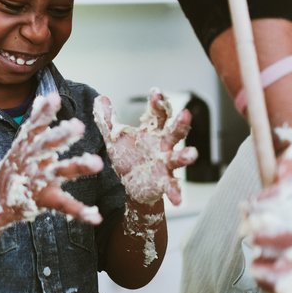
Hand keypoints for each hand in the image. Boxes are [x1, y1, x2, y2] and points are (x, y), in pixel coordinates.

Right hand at [0, 93, 103, 227]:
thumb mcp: (23, 143)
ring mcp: (38, 180)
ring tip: (97, 164)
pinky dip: (81, 212)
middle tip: (78, 126)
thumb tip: (45, 96)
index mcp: (27, 145)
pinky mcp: (45, 199)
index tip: (54, 97)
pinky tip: (96, 217)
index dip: (43, 112)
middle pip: (47, 146)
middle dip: (62, 136)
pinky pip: (65, 205)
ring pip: (60, 172)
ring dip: (78, 167)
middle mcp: (31, 161)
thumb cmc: (15, 167)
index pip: (34, 125)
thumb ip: (37, 121)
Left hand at [93, 88, 197, 204]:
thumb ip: (107, 119)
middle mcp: (164, 145)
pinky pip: (171, 187)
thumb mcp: (115, 138)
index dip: (158, 102)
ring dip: (186, 156)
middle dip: (181, 124)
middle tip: (186, 114)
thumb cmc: (129, 156)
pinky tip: (178, 200)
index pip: (158, 113)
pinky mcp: (164, 182)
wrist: (132, 184)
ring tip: (192, 154)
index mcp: (153, 131)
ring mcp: (166, 164)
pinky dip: (175, 193)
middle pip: (175, 132)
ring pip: (179, 158)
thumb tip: (99, 98)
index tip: (155, 92)